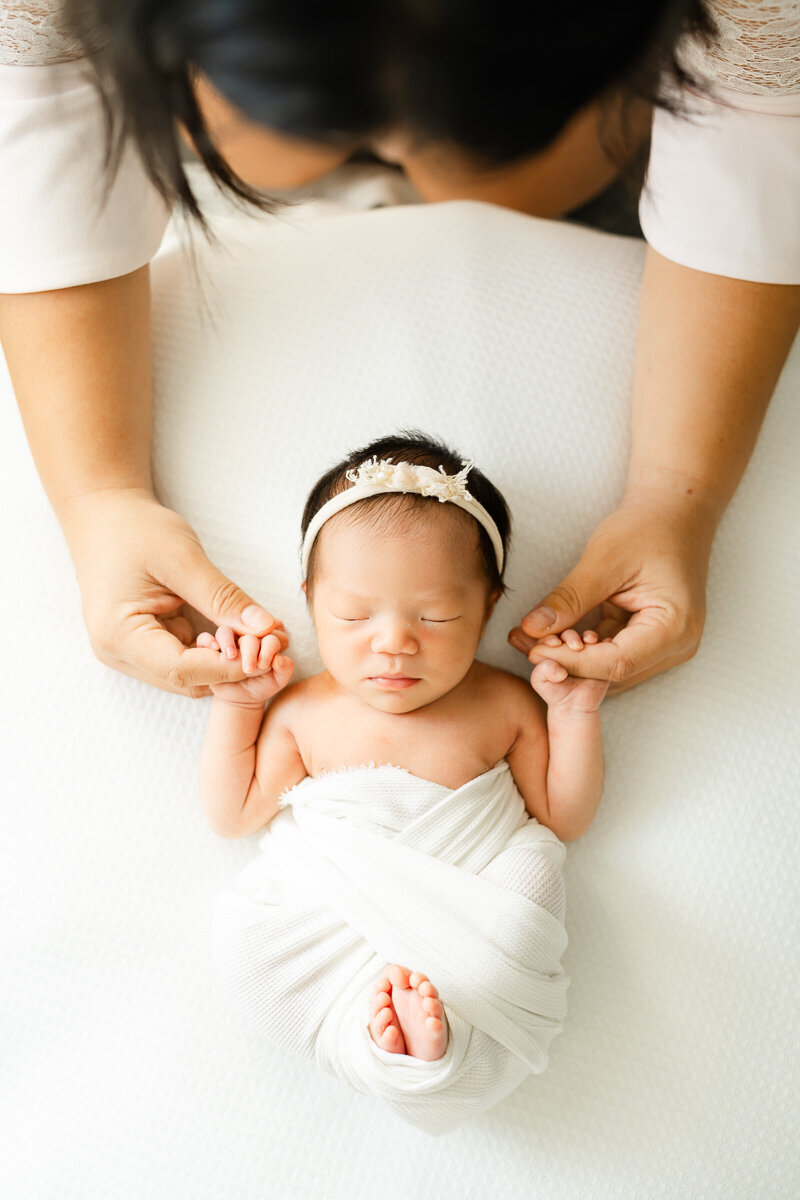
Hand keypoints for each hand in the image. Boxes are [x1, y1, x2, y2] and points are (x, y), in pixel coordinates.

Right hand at [60, 487, 283, 696]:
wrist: (104, 514)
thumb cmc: (135, 529)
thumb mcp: (183, 558)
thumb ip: (223, 597)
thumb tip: (267, 628)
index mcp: (119, 634)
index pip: (181, 670)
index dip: (230, 667)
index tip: (271, 650)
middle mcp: (119, 653)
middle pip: (188, 682)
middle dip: (235, 668)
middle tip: (276, 642)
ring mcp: (130, 652)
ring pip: (191, 677)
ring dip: (229, 661)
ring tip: (263, 633)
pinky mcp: (144, 645)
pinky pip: (187, 660)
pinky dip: (217, 650)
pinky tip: (242, 629)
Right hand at [197, 626, 293, 704]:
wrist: (241, 698)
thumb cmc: (262, 685)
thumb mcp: (278, 680)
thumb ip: (285, 668)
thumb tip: (279, 659)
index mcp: (265, 640)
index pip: (270, 634)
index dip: (269, 647)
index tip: (265, 664)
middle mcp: (247, 636)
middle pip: (247, 632)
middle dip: (250, 648)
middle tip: (249, 668)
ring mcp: (228, 641)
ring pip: (225, 631)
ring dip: (228, 641)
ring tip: (231, 656)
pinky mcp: (211, 648)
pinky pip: (205, 638)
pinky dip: (207, 641)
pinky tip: (214, 649)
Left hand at [508, 491, 715, 693]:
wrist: (672, 513)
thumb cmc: (646, 528)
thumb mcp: (604, 559)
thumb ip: (569, 598)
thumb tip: (530, 630)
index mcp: (675, 628)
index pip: (616, 664)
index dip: (571, 662)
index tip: (533, 649)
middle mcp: (678, 646)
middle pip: (613, 674)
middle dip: (568, 663)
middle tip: (526, 644)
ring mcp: (667, 647)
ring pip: (610, 671)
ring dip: (572, 659)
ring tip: (534, 637)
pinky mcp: (651, 642)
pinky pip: (612, 656)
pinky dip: (583, 649)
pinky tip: (552, 633)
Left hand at [529, 638, 608, 711]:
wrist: (574, 707)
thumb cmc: (555, 692)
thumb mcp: (540, 681)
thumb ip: (541, 671)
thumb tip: (558, 669)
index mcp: (552, 648)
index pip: (550, 636)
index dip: (552, 637)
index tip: (555, 644)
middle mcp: (569, 646)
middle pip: (569, 633)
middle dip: (571, 636)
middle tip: (575, 646)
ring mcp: (586, 650)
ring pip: (588, 636)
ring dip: (589, 636)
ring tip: (590, 642)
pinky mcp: (602, 656)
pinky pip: (606, 645)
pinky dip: (606, 642)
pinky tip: (603, 645)